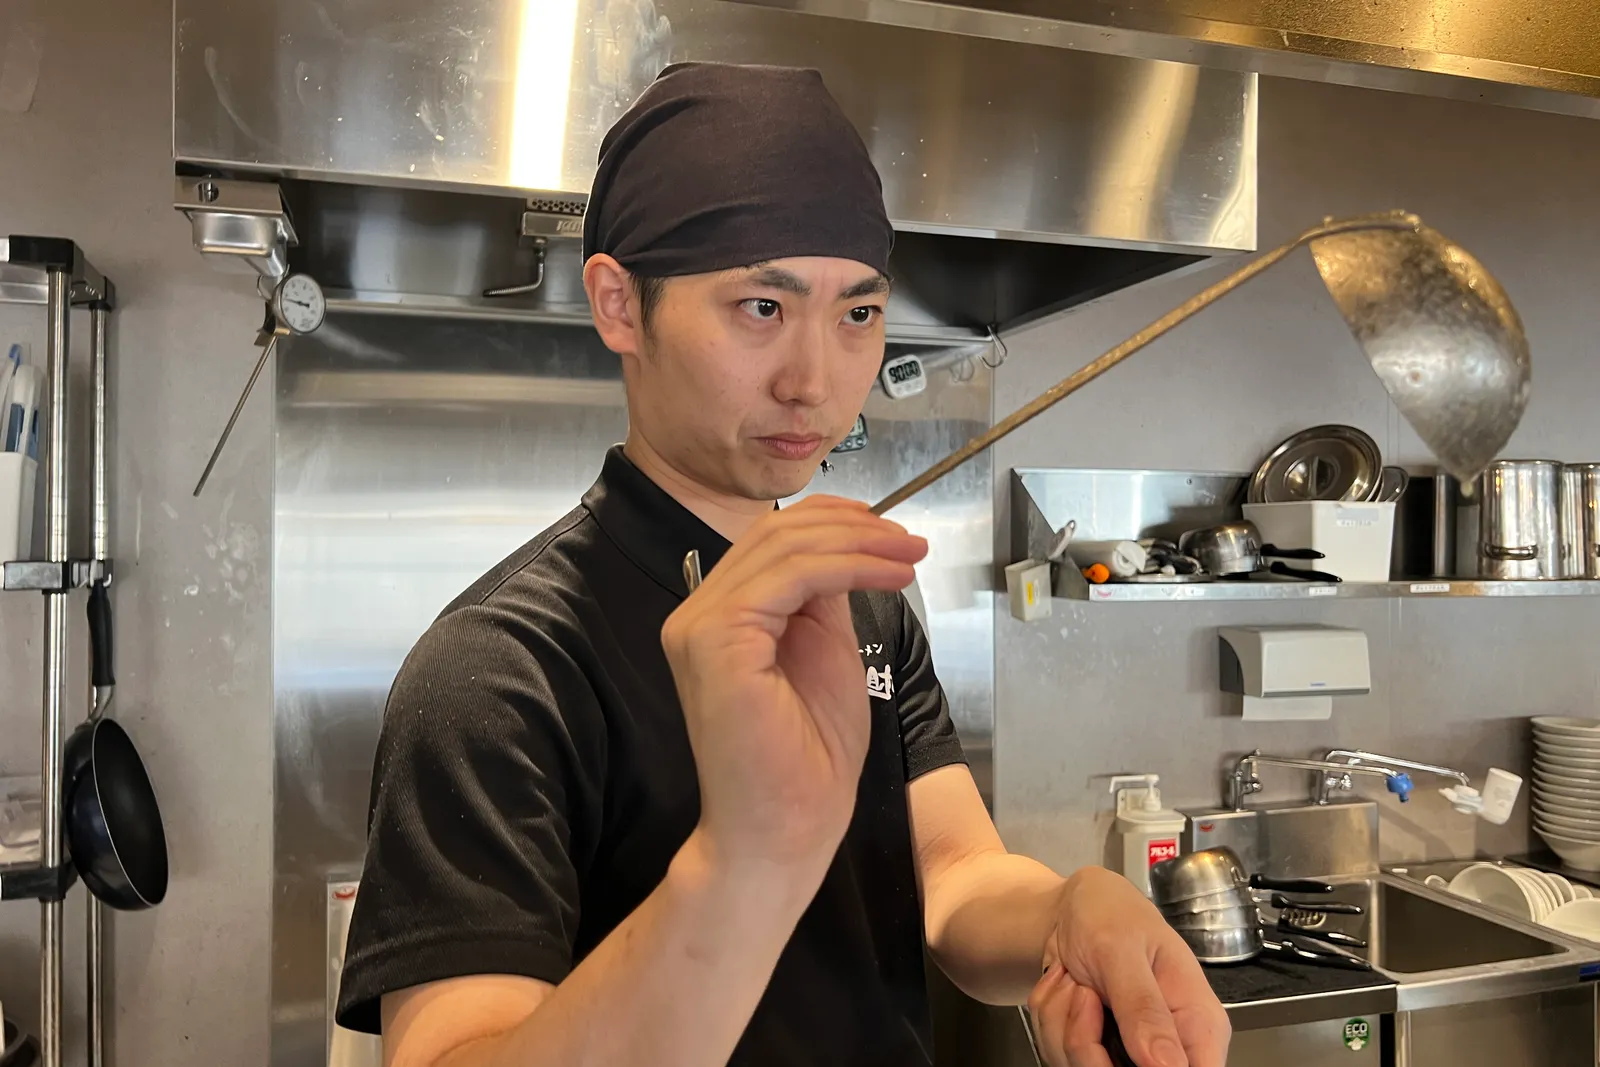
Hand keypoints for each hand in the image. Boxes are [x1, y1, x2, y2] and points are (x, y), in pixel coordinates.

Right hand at [660, 495, 926, 878]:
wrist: (785, 830)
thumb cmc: (806, 763)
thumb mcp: (826, 654)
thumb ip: (824, 602)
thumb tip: (847, 550)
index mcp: (719, 618)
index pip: (771, 542)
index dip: (835, 523)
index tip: (894, 535)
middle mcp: (697, 615)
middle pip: (775, 533)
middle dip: (853, 526)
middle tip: (911, 540)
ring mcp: (699, 625)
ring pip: (784, 547)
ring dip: (859, 543)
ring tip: (909, 555)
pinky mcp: (716, 640)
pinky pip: (790, 576)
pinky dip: (848, 565)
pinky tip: (888, 574)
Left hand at [1027, 868, 1229, 1066]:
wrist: (1074, 908)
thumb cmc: (1112, 914)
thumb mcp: (1124, 950)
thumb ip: (1145, 1007)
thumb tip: (1167, 1064)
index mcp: (1197, 1024)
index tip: (1125, 1048)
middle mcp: (1167, 1048)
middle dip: (1087, 1044)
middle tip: (1085, 993)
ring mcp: (1128, 1053)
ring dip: (1062, 1022)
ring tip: (1077, 982)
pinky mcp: (1094, 1051)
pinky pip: (1058, 1057)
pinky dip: (1050, 1020)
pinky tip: (1066, 990)